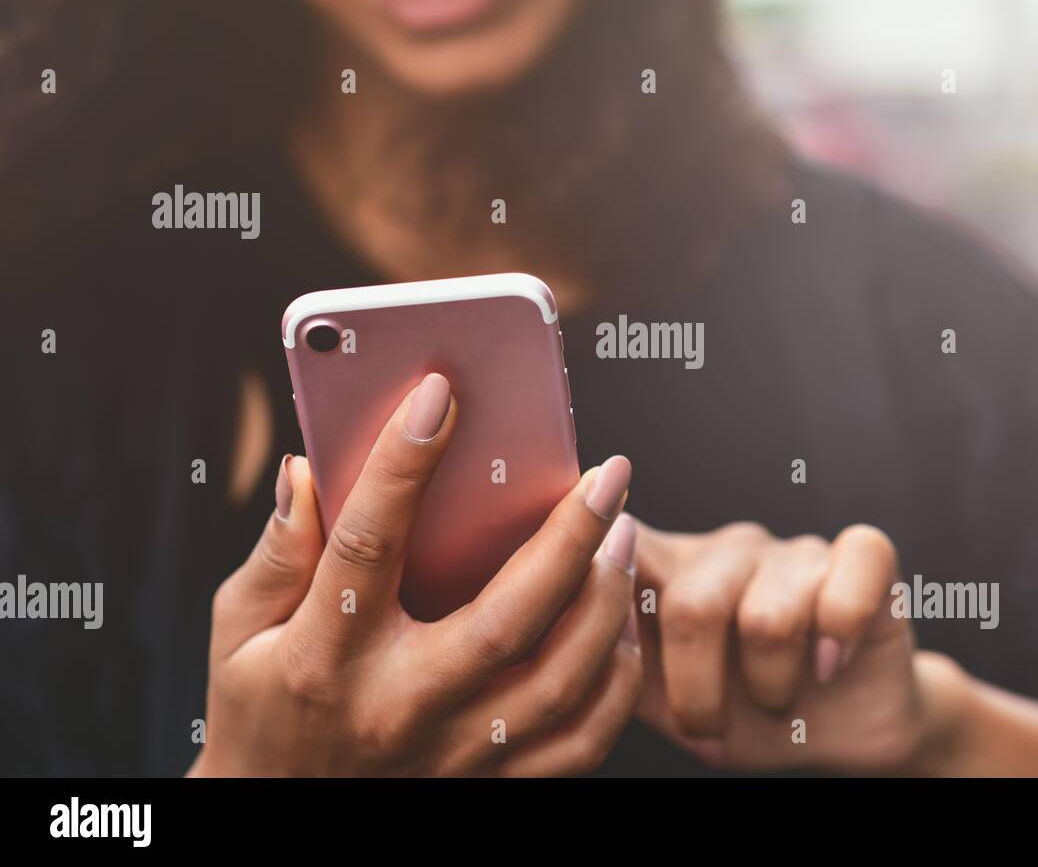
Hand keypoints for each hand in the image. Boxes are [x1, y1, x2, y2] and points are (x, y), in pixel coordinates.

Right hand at [191, 373, 641, 776]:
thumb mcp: (238, 631)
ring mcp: (452, 752)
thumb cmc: (260, 711)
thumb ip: (277, 553)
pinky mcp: (489, 782)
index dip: (403, 464)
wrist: (276, 817)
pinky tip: (619, 626)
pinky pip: (578, 742)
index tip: (441, 394)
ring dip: (606, 604)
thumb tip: (311, 470)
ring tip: (624, 535)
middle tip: (608, 475)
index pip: (368, 546)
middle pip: (503, 620)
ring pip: (557, 683)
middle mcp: (398, 705)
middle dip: (568, 539)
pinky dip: (614, 683)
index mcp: (325, 656)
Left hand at [633, 520, 963, 773]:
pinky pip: (848, 584)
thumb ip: (610, 658)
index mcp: (668, 568)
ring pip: (768, 619)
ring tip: (773, 698)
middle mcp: (727, 548)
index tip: (612, 629)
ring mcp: (793, 549)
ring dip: (770, 687)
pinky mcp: (862, 559)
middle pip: (692, 607)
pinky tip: (829, 665)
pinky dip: (838, 640)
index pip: (623, 549)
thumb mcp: (659, 698)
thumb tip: (574, 629)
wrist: (839, 733)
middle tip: (706, 727)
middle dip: (698, 693)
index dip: (609, 582)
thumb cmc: (741, 711)